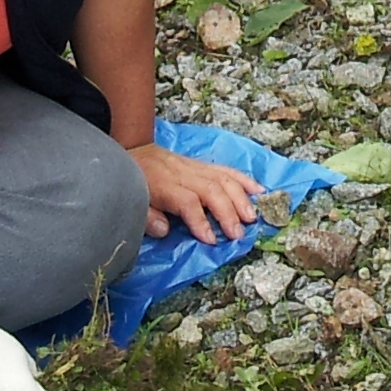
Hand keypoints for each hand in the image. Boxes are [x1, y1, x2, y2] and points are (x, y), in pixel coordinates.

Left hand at [131, 141, 264, 244]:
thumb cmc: (133, 182)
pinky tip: (259, 191)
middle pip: (211, 189)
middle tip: (238, 234)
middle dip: (227, 212)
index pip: (186, 201)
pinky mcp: (203, 165)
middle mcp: (182, 173)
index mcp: (163, 185)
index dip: (200, 221)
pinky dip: (245, 180)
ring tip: (251, 217)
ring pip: (223, 178)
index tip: (211, 240)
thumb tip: (165, 230)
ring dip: (241, 198)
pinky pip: (227, 170)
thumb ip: (147, 217)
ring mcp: (195, 167)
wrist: (134, 150)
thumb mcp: (131, 201)